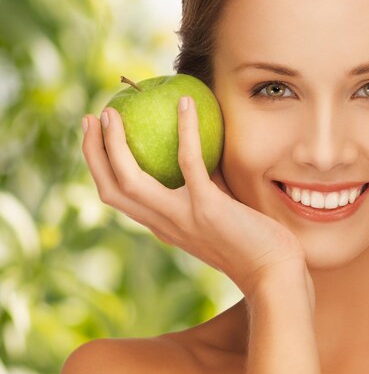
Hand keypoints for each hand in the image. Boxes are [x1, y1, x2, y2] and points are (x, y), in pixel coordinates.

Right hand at [81, 97, 307, 298]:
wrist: (272, 271)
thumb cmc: (250, 238)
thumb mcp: (216, 208)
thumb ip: (202, 182)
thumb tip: (197, 140)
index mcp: (162, 225)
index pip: (117, 197)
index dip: (99, 166)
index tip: (96, 135)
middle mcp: (163, 224)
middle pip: (110, 189)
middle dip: (92, 152)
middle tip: (91, 117)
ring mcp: (182, 217)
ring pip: (130, 180)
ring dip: (114, 144)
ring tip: (113, 112)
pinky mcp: (207, 208)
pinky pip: (189, 161)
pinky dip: (185, 129)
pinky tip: (186, 103)